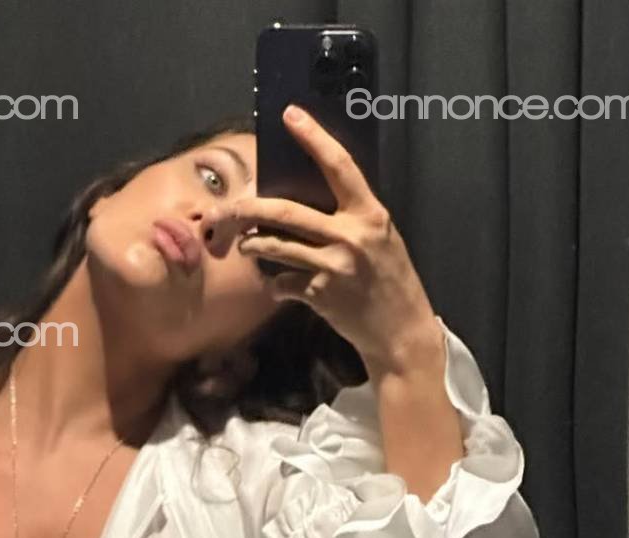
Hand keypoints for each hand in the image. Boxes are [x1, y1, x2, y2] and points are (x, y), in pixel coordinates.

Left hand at [212, 104, 443, 379]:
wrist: (401, 332)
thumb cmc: (391, 282)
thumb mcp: (382, 239)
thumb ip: (351, 218)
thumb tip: (309, 200)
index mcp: (370, 214)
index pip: (339, 166)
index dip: (313, 138)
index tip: (290, 115)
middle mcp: (351, 236)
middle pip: (286, 211)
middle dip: (248, 209)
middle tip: (228, 208)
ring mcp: (334, 266)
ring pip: (276, 246)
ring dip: (253, 245)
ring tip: (245, 245)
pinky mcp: (320, 295)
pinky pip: (283, 282)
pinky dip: (275, 284)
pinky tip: (277, 286)